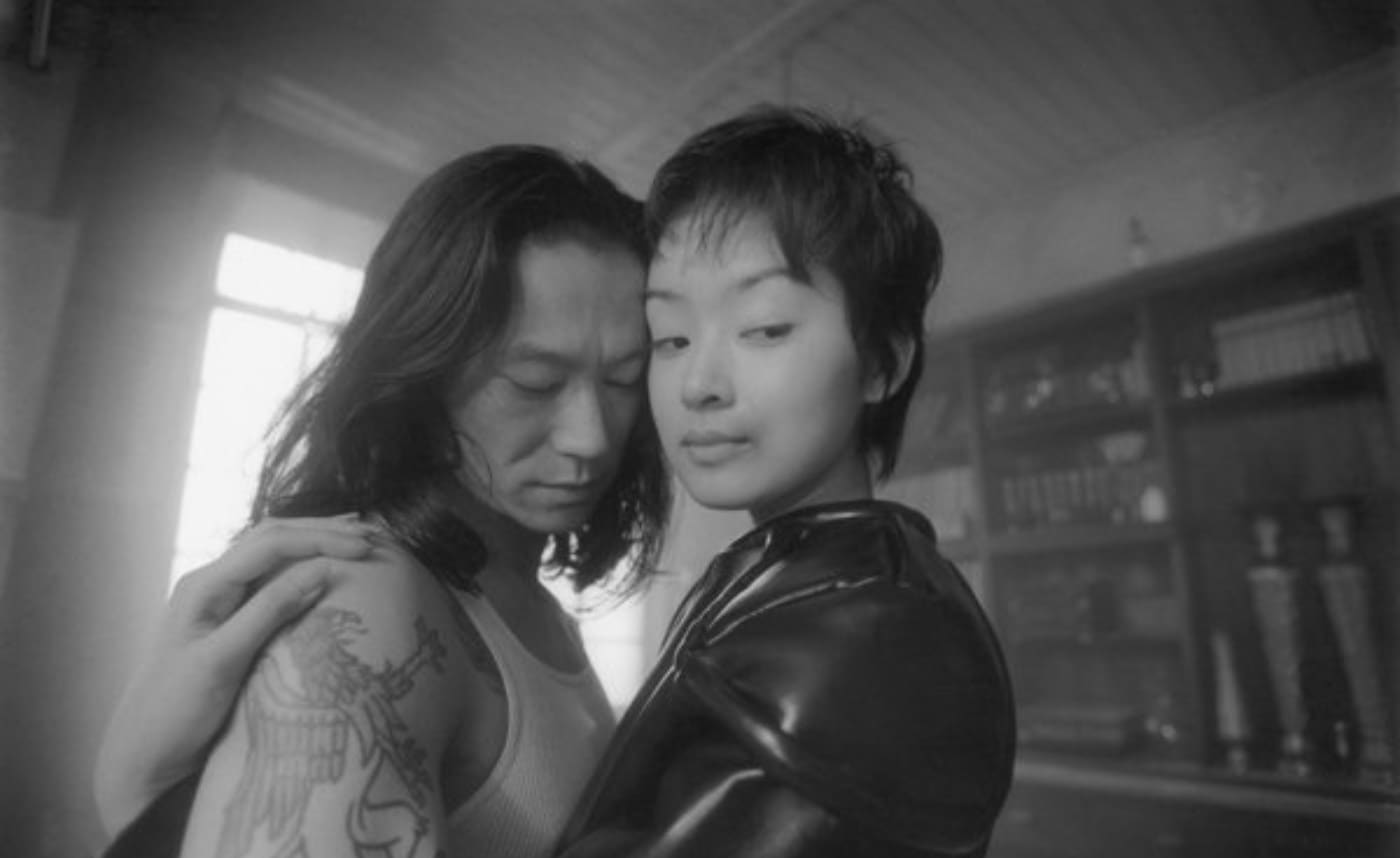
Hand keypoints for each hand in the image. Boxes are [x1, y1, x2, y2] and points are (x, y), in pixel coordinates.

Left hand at [93, 516, 375, 836]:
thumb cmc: (176, 711)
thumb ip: (268, 611)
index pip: (271, 545)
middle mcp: (209, 582)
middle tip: (371, 538)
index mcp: (204, 585)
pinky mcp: (226, 618)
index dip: (321, 540)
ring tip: (355, 537)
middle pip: (271, 537)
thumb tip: (322, 570)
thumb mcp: (223, 661)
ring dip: (312, 540)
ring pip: (270, 552)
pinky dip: (301, 563)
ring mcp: (216, 599)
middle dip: (322, 531)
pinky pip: (268, 577)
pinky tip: (321, 565)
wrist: (143, 753)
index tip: (365, 549)